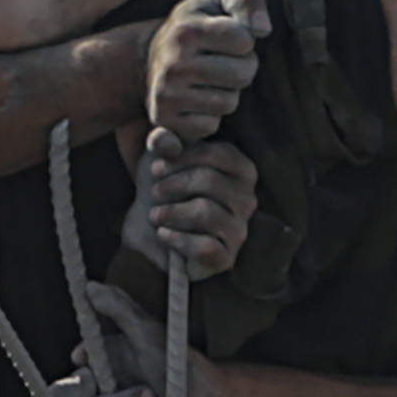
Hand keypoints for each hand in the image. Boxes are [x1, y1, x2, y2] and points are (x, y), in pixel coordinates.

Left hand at [129, 138, 258, 284]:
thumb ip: (162, 140)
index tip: (155, 168)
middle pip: (210, 181)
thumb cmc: (163, 192)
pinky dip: (177, 239)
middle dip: (174, 185)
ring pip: (206, 212)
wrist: (149, 236)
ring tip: (154, 215)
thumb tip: (165, 139)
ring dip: (172, 211)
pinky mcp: (226, 258)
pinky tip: (163, 234)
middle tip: (154, 192)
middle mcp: (247, 200)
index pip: (217, 155)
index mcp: (241, 171)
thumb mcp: (159, 159)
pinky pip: (204, 246)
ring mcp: (239, 230)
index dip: (182, 158)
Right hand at [144, 0, 268, 146]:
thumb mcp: (219, 1)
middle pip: (242, 74)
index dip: (244, 40)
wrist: (152, 57)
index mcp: (186, 30)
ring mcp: (166, 94)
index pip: (245, 41)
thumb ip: (248, 0)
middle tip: (222, 61)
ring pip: (228, 103)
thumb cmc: (198, 25)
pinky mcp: (164, 120)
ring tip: (209, 79)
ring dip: (226, 92)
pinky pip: (210, 126)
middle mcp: (173, 63)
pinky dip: (209, 115)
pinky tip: (195, 98)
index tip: (227, 37)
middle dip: (241, 68)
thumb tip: (263, 30)